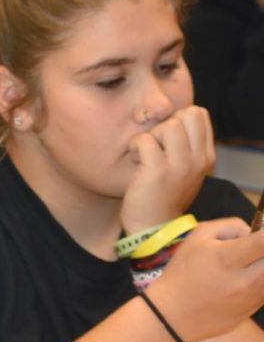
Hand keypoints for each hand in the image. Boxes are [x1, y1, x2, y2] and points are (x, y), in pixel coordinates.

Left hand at [121, 106, 214, 234]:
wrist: (153, 227)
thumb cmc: (164, 194)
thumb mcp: (186, 169)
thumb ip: (187, 145)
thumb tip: (175, 118)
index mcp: (206, 156)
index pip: (199, 114)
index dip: (177, 119)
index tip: (166, 139)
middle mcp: (198, 159)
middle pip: (186, 114)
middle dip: (166, 124)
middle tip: (155, 145)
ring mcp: (180, 165)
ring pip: (169, 125)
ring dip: (150, 135)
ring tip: (145, 154)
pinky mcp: (158, 171)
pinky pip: (144, 140)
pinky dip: (135, 146)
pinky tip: (135, 161)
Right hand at [147, 218, 263, 341]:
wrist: (171, 315)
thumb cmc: (181, 273)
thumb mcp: (196, 238)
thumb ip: (229, 226)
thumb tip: (251, 232)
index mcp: (228, 259)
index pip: (263, 242)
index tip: (260, 232)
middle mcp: (245, 280)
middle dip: (263, 252)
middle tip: (251, 251)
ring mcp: (251, 299)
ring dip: (260, 267)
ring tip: (243, 267)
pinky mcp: (252, 311)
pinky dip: (258, 281)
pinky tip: (240, 283)